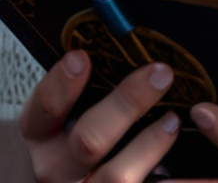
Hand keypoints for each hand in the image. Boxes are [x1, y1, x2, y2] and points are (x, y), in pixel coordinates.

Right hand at [20, 50, 179, 182]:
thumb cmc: (72, 145)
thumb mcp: (63, 120)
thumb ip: (84, 93)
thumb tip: (118, 49)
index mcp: (40, 138)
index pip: (44, 110)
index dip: (60, 85)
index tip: (80, 58)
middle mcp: (55, 169)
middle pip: (89, 140)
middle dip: (127, 102)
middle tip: (160, 73)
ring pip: (116, 175)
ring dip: (150, 144)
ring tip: (172, 119)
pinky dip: (160, 174)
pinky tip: (174, 159)